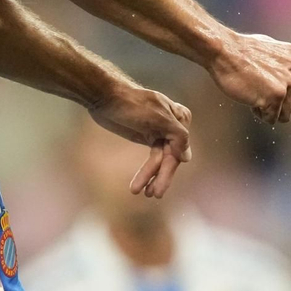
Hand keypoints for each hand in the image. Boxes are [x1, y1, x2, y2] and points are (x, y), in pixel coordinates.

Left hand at [86, 84, 192, 198]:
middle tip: (153, 195)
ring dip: (152, 177)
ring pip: (160, 160)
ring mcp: (160, 132)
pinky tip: (141, 186)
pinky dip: (147, 172)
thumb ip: (177, 135)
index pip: (180, 148)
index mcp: (180, 117)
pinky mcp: (147, 137)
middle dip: (161, 176)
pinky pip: (152, 159)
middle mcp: (173, 126)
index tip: (159, 181)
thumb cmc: (131, 103)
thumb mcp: (157, 117)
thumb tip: (187, 158)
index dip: (170, 166)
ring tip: (144, 193)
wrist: (104, 95)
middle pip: (170, 156)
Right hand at [209, 31, 290, 122]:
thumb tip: (285, 75)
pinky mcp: (276, 96)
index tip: (259, 82)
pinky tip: (248, 97)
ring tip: (252, 94)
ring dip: (267, 110)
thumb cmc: (236, 50)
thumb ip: (281, 62)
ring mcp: (286, 83)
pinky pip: (271, 118)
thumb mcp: (267, 48)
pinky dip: (258, 113)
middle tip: (254, 90)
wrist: (222, 50)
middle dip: (273, 103)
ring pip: (284, 114)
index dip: (274, 91)